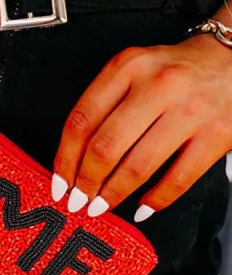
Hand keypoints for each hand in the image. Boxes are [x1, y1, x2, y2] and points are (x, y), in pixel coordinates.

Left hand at [51, 34, 231, 221]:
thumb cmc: (178, 70)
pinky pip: (179, 178)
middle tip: (77, 200)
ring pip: (138, 166)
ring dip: (113, 194)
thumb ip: (105, 103)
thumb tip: (74, 156)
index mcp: (129, 67)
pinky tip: (143, 208)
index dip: (64, 159)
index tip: (59, 182)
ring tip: (101, 206)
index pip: (82, 120)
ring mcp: (189, 111)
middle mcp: (158, 86)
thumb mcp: (135, 70)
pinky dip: (156, 200)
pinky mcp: (217, 134)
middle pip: (105, 146)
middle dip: (85, 182)